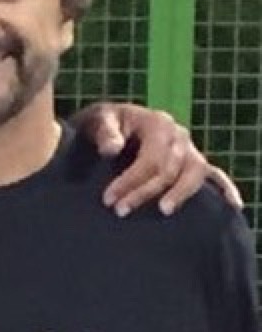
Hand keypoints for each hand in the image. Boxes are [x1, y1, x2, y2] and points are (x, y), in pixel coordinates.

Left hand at [71, 102, 242, 216]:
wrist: (114, 123)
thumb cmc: (106, 123)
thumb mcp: (100, 120)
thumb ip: (105, 133)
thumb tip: (112, 149)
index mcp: (157, 123)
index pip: (150, 158)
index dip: (130, 181)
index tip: (109, 199)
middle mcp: (178, 136)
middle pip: (168, 170)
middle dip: (143, 193)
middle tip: (119, 210)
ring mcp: (189, 149)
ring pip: (193, 174)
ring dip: (179, 194)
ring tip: (163, 210)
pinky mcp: (193, 161)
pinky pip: (214, 175)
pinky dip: (225, 188)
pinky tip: (232, 206)